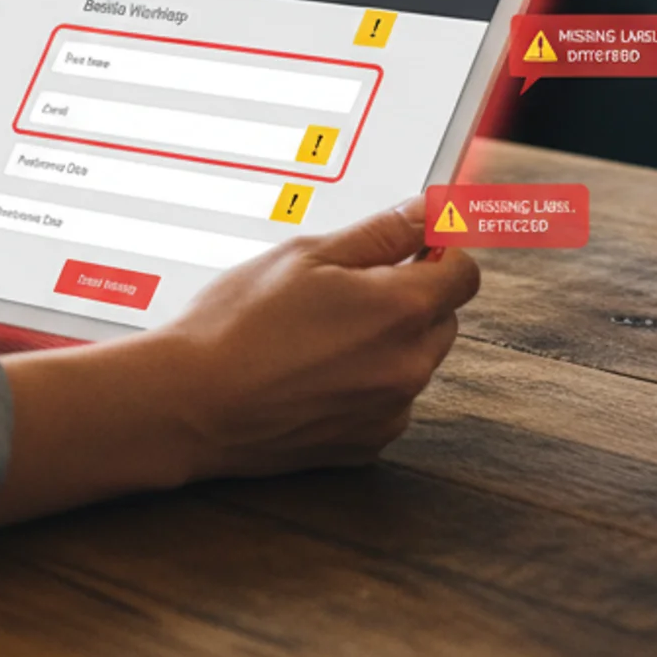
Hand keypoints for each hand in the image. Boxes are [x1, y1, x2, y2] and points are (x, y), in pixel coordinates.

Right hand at [0, 201, 478, 523]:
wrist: (193, 401)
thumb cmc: (238, 323)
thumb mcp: (305, 255)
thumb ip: (379, 233)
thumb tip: (425, 212)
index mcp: (400, 310)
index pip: (463, 272)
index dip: (438, 251)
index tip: (411, 244)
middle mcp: (409, 366)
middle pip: (442, 317)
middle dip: (409, 295)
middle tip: (342, 286)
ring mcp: (390, 411)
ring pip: (412, 360)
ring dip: (385, 341)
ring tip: (315, 331)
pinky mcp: (367, 444)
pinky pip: (385, 401)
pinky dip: (362, 383)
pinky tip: (309, 370)